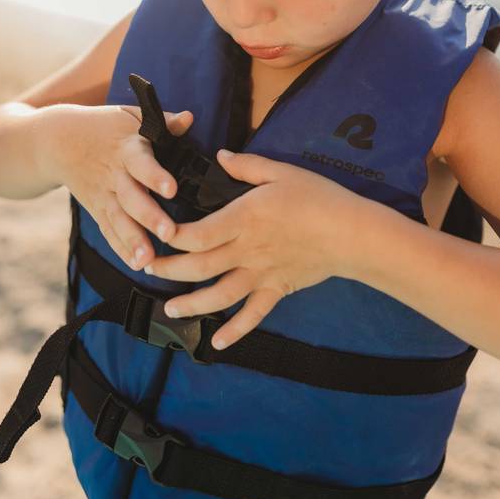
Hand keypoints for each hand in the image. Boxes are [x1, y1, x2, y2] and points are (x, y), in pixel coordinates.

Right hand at [35, 103, 192, 269]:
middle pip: (131, 198)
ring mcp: (103, 195)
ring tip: (149, 259)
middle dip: (149, 216)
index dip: (155, 176)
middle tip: (169, 233)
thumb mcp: (130, 116)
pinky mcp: (97, 209)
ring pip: (118, 220)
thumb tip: (189, 118)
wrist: (56, 140)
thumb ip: (162, 121)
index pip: (141, 163)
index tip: (171, 189)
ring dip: (133, 240)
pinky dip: (121, 248)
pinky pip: (109, 231)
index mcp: (126, 149)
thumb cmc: (103, 126)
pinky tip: (136, 265)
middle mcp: (114, 175)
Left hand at [145, 149, 368, 349]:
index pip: (197, 233)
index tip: (155, 234)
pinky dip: (235, 330)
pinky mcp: (276, 289)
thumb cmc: (318, 198)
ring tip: (170, 309)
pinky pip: (253, 314)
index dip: (171, 236)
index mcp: (243, 219)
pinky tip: (217, 342)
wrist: (351, 233)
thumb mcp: (281, 172)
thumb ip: (246, 166)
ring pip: (219, 294)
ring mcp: (260, 274)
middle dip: (169, 269)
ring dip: (192, 304)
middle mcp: (246, 250)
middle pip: (199, 266)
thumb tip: (220, 156)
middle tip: (148, 269)